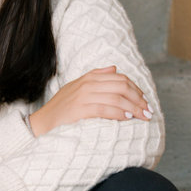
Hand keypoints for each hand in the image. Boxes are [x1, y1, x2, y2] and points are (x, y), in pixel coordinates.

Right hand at [28, 66, 150, 137]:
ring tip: (143, 116)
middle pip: (121, 87)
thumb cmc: (62, 107)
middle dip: (138, 99)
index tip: (145, 100)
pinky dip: (119, 113)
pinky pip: (105, 109)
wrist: (42, 122)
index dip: (136, 89)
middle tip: (148, 110)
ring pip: (116, 98)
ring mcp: (84, 96)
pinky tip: (127, 117)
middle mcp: (88, 84)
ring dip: (133, 108)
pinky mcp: (81, 109)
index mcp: (89, 77)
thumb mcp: (77, 87)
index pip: (120, 78)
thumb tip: (115, 68)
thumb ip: (96, 76)